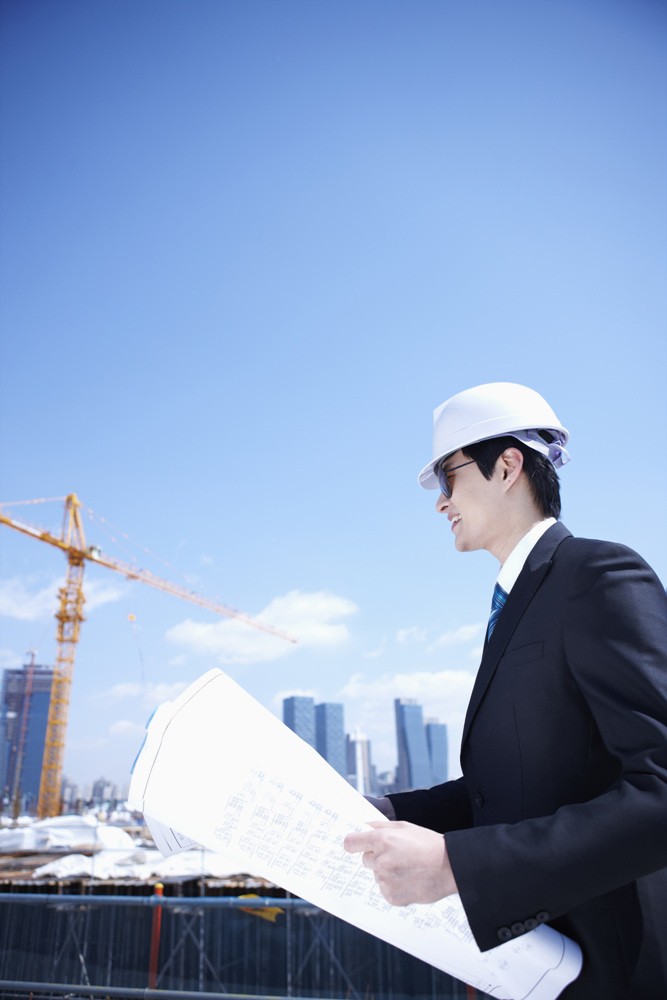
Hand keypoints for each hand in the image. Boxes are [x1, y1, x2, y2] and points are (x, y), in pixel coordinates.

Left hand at [343, 820, 457, 905]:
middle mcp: (380, 861)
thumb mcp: (404, 826)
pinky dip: (394, 886)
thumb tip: (363, 827)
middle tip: (397, 856)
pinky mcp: (392, 896)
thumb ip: (380, 826)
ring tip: (408, 868)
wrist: (450, 867)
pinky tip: (409, 880)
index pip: (350, 843)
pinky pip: (385, 890)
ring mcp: (386, 881)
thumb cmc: (428, 844)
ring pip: (377, 875)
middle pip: (365, 860)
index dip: (354, 843)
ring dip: (387, 873)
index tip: (356, 845)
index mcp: (382, 840)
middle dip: (376, 858)